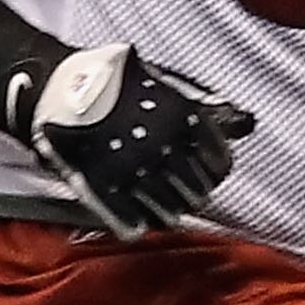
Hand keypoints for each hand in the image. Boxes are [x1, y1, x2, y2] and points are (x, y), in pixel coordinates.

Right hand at [0, 0, 257, 239]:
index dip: (215, 170)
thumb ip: (206, 104)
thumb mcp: (165, 81)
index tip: (207, 170)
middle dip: (194, 190)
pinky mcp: (101, 192)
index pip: (219, 163)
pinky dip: (140, 223)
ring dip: (170, 209)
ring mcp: (131, 173)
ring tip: (162, 200)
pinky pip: (131, 222)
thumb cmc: (117, 82)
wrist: (58, 89)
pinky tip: (140, 217)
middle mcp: (162, 148)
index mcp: (182, 119)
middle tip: (183, 186)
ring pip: (169, 212)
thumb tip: (246, 123)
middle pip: (197, 191)